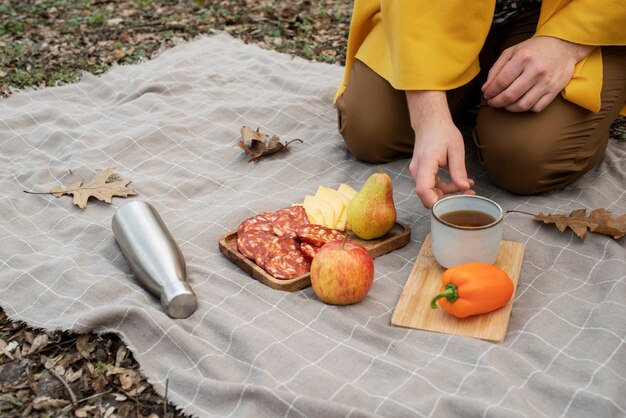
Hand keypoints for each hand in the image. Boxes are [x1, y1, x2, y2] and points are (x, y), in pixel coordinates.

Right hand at [406, 91, 473, 208]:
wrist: (430, 122)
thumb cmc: (442, 132)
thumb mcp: (456, 149)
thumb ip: (458, 170)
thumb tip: (464, 187)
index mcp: (425, 163)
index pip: (423, 190)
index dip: (434, 202)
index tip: (449, 207)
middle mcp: (417, 170)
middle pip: (427, 194)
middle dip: (446, 200)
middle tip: (467, 197)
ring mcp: (418, 172)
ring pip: (430, 191)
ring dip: (448, 193)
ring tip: (467, 189)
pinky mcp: (421, 172)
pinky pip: (431, 185)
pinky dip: (444, 187)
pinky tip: (459, 183)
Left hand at [482, 36, 594, 111]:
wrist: (564, 46)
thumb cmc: (533, 49)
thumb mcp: (512, 51)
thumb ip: (496, 69)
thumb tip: (485, 89)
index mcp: (523, 58)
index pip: (501, 81)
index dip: (490, 92)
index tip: (487, 95)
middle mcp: (536, 70)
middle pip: (510, 95)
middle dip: (496, 102)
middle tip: (492, 102)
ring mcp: (547, 82)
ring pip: (522, 105)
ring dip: (509, 108)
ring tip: (504, 104)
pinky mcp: (555, 90)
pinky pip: (537, 107)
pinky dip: (525, 109)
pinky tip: (520, 102)